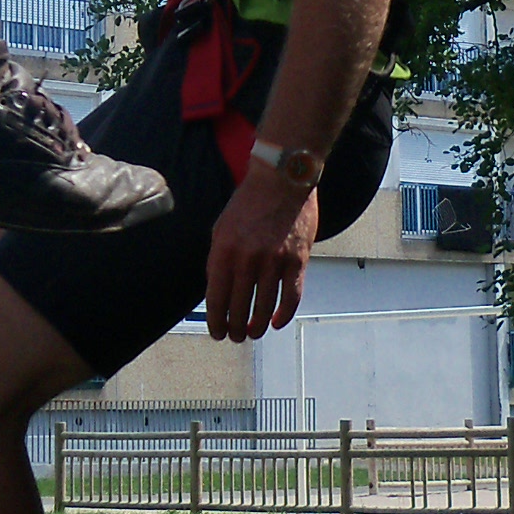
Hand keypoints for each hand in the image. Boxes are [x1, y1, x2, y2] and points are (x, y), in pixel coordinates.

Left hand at [203, 164, 318, 339]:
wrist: (280, 177)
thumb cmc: (249, 202)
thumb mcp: (221, 228)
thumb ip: (218, 260)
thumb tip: (218, 294)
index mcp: (224, 250)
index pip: (216, 299)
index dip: (216, 322)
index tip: (217, 332)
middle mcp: (248, 258)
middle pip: (239, 308)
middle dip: (236, 329)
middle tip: (236, 336)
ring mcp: (274, 260)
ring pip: (264, 308)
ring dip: (257, 327)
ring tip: (253, 332)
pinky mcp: (297, 259)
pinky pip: (291, 297)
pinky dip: (284, 315)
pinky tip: (276, 322)